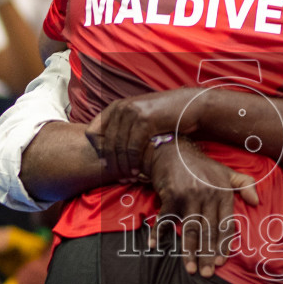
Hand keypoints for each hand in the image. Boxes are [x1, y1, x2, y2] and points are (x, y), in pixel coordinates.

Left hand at [86, 88, 204, 181]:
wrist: (190, 106)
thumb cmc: (166, 116)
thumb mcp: (140, 117)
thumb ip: (123, 127)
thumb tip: (107, 150)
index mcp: (115, 107)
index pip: (92, 131)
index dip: (97, 150)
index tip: (107, 164)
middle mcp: (120, 108)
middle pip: (105, 142)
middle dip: (112, 163)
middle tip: (119, 177)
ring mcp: (132, 113)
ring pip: (118, 148)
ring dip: (123, 166)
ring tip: (129, 177)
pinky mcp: (145, 121)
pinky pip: (133, 148)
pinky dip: (134, 163)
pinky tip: (138, 172)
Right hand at [145, 138, 259, 277]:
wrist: (174, 149)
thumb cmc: (201, 165)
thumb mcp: (227, 172)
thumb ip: (245, 184)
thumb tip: (257, 201)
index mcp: (223, 193)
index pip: (226, 225)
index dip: (224, 245)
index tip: (222, 262)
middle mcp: (208, 196)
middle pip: (209, 232)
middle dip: (209, 255)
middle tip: (209, 273)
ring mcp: (189, 196)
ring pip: (190, 230)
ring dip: (190, 252)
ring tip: (191, 269)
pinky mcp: (171, 195)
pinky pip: (165, 219)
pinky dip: (158, 232)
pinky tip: (154, 245)